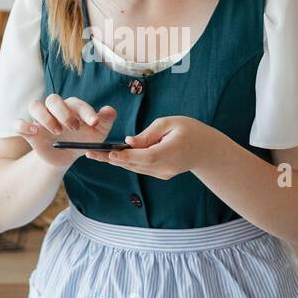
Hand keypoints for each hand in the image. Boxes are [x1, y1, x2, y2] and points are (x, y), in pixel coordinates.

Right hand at [17, 94, 117, 169]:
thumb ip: (105, 121)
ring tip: (57, 131)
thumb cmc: (83, 140)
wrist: (67, 157)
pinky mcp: (28, 130)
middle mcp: (54, 109)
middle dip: (64, 113)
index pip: (76, 103)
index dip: (86, 111)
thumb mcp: (98, 134)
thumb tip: (110, 110)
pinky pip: (18, 122)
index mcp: (72, 107)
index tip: (94, 123)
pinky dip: (23, 125)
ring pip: (35, 105)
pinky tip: (34, 132)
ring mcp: (40, 118)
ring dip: (45, 117)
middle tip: (74, 129)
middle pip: (53, 99)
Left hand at [88, 116, 209, 179]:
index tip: (108, 153)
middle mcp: (165, 167)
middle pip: (134, 164)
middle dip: (110, 158)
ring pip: (135, 167)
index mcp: (169, 152)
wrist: (207, 151)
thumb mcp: (170, 123)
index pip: (144, 156)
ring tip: (94, 154)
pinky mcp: (161, 174)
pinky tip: (112, 156)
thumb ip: (148, 133)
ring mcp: (163, 173)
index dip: (125, 156)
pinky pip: (140, 168)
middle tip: (90, 152)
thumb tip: (128, 141)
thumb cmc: (190, 131)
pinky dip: (127, 162)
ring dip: (115, 161)